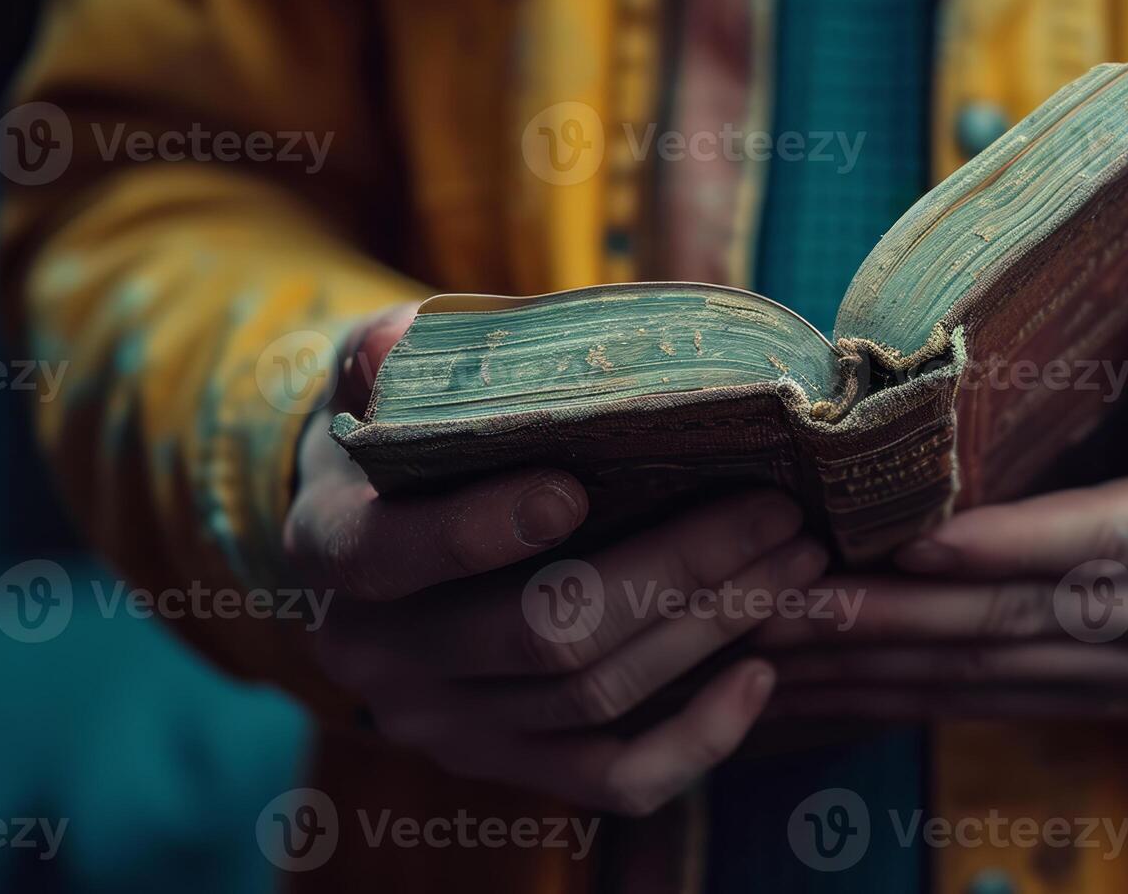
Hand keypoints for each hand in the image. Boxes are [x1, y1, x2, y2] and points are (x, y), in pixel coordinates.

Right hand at [285, 304, 828, 813]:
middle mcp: (378, 655)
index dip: (478, 529)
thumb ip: (388, 356)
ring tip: (796, 561)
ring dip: (709, 629)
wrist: (376, 543)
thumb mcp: (374, 381)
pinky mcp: (508, 766)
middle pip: (537, 631)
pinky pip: (612, 781)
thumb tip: (397, 346)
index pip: (391, 555)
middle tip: (777, 509)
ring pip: (590, 698)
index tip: (574, 486)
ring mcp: (446, 723)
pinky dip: (696, 740)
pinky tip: (759, 674)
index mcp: (331, 550)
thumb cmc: (404, 438)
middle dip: (675, 568)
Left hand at [758, 268, 1127, 719]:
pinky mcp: (1093, 689)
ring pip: (993, 672)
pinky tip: (809, 679)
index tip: (909, 544)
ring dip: (876, 664)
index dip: (1011, 546)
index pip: (1111, 538)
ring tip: (772, 639)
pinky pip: (983, 698)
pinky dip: (892, 690)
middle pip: (1029, 620)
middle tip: (790, 602)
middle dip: (902, 618)